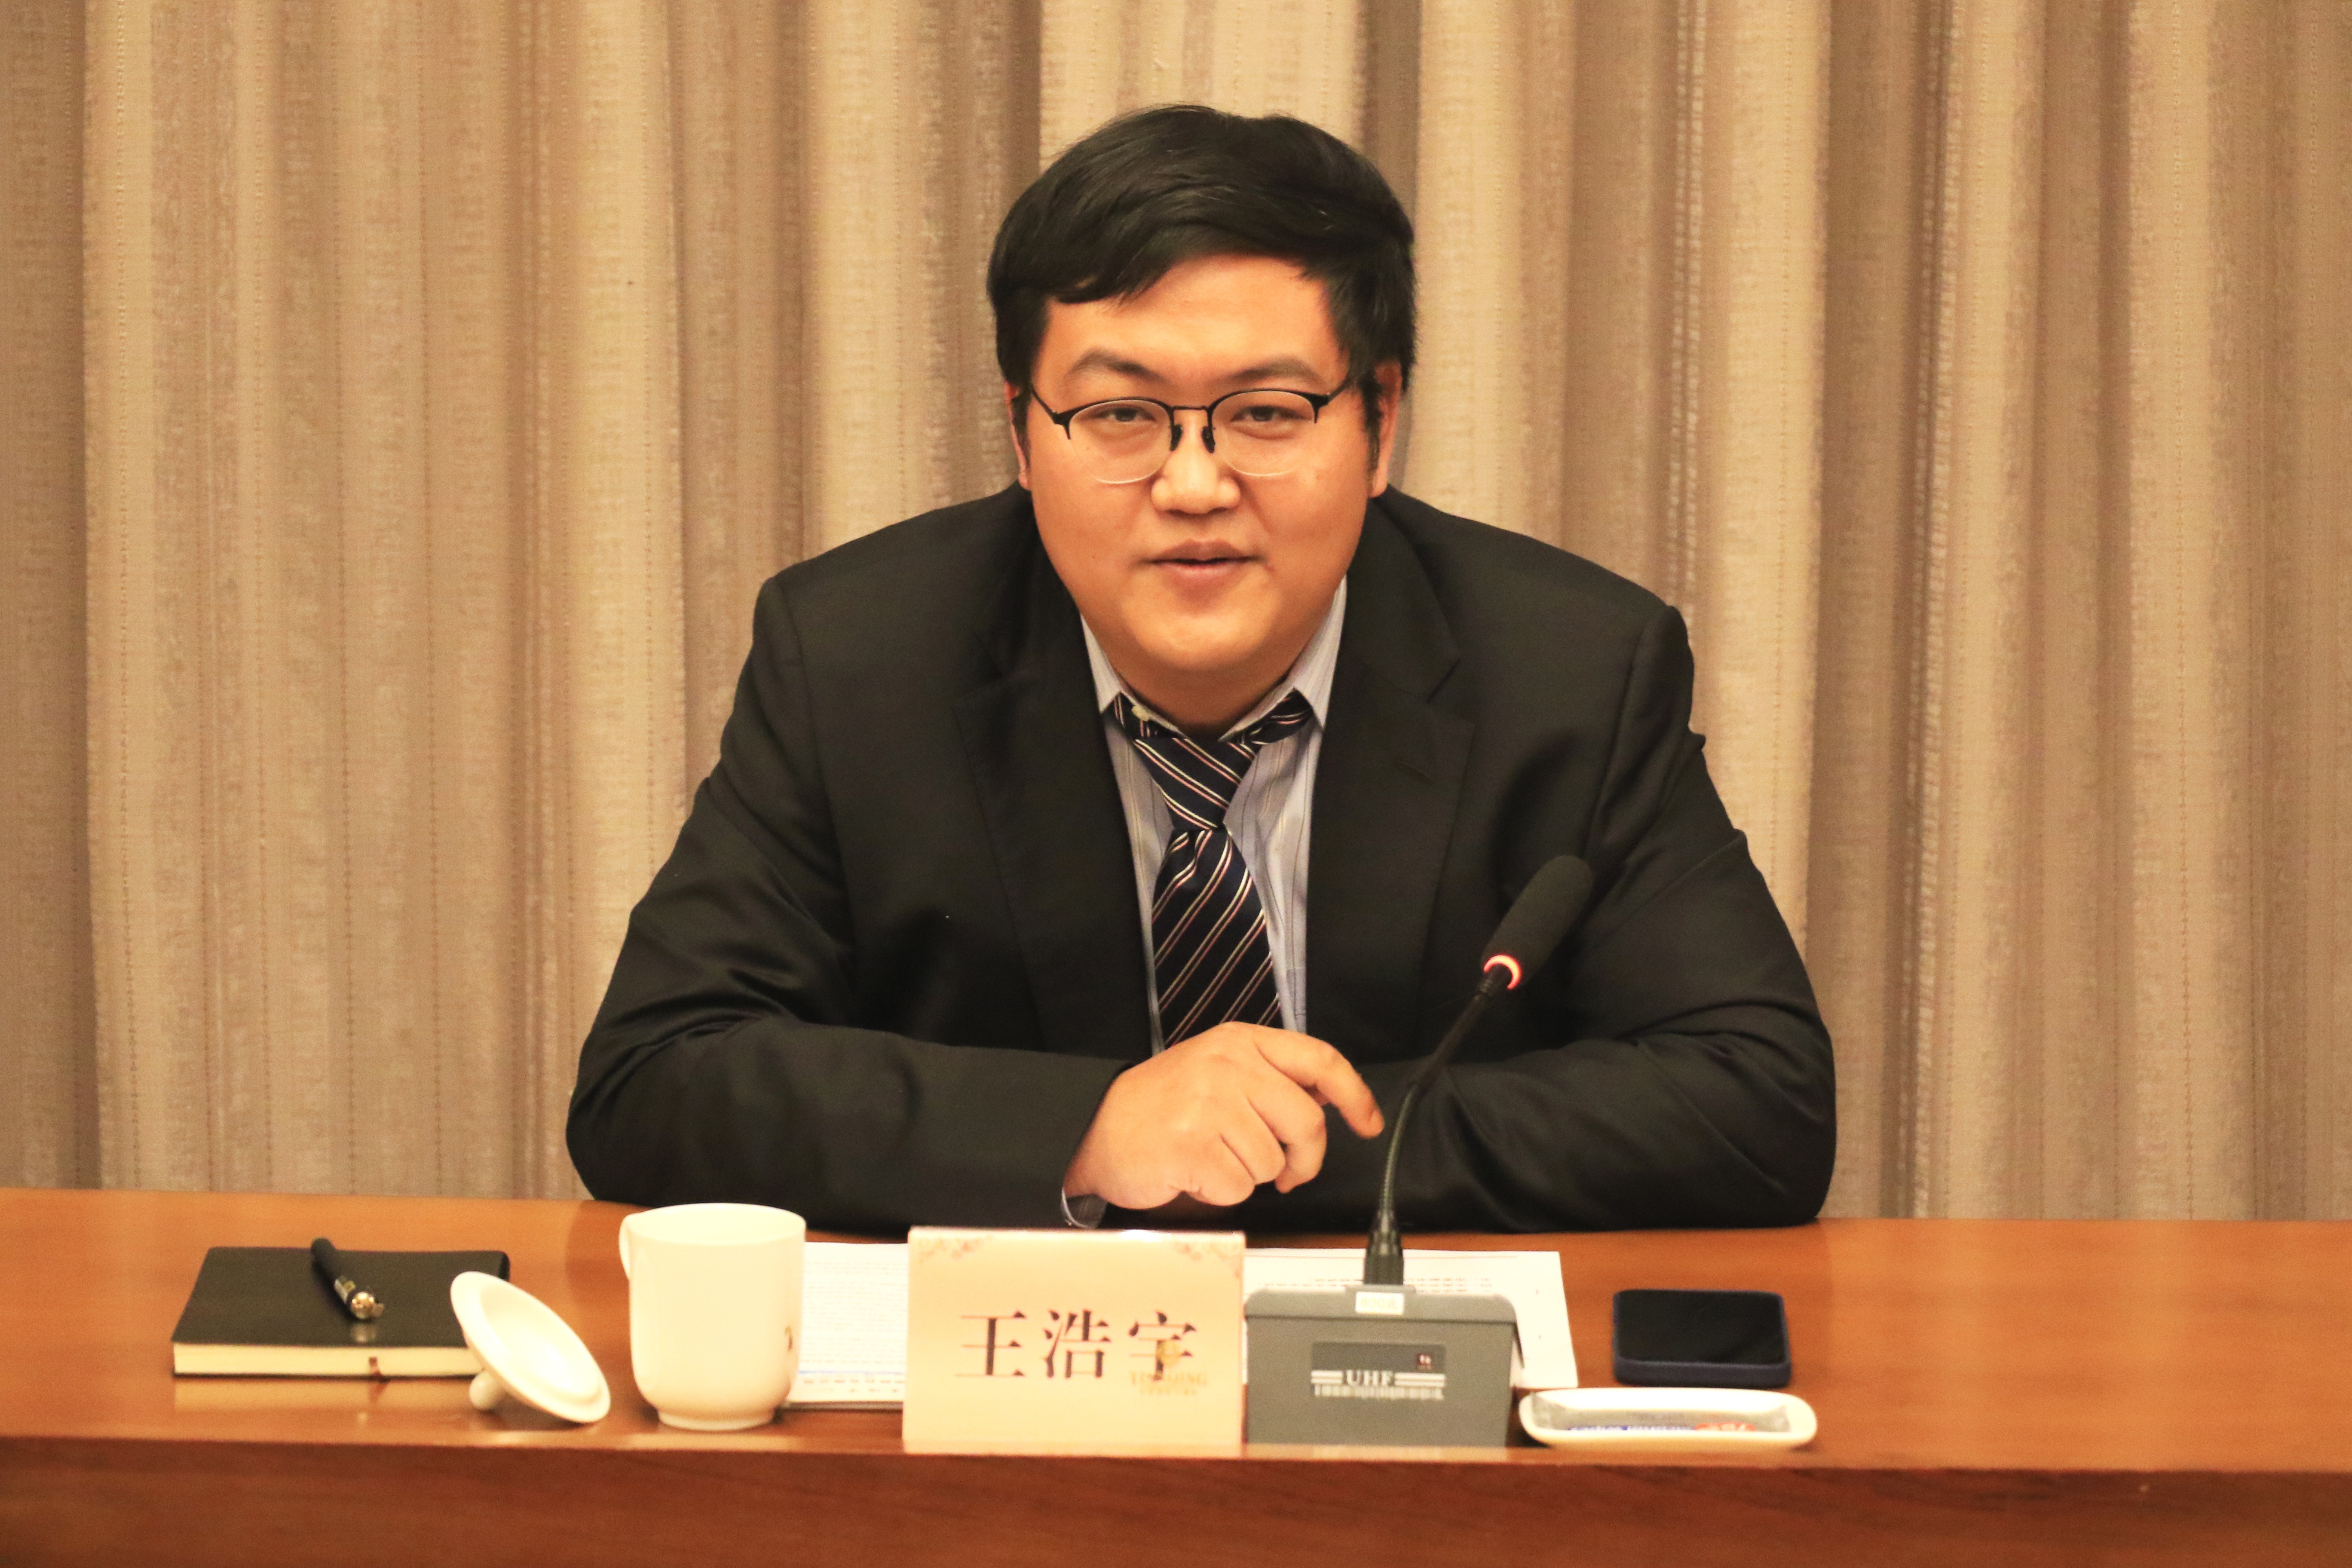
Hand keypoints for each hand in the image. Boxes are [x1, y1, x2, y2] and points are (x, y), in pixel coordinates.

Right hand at [1062, 1024, 1383, 1209]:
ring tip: (1214, 1157)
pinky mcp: (1192, 1145)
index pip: (1319, 1060)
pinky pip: (1239, 1187)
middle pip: (1306, 1121)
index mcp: (1239, 1042)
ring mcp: (1208, 1104)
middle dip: (1303, 1159)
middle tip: (1286, 1171)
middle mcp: (1227, 1065)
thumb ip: (1271, 1081)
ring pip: (1273, 1161)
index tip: (1367, 1123)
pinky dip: (1222, 1192)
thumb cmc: (1160, 1107)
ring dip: (1250, 1174)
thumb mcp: (1218, 1071)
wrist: (1095, 1129)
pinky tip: (1195, 1172)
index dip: (1354, 1094)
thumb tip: (1329, 1101)